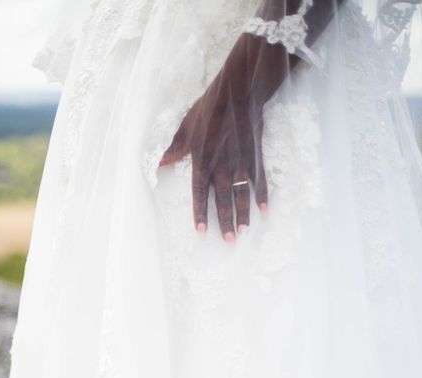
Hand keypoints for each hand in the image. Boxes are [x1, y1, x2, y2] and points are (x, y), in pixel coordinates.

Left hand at [158, 59, 267, 243]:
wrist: (238, 93)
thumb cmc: (208, 110)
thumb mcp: (185, 128)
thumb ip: (173, 149)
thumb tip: (157, 162)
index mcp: (202, 160)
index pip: (200, 193)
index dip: (200, 213)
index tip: (201, 232)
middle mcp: (222, 166)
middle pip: (223, 199)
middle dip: (225, 222)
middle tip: (230, 242)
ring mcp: (240, 162)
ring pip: (242, 194)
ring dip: (244, 214)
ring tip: (245, 231)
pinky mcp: (255, 156)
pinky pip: (259, 180)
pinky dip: (262, 195)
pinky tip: (264, 210)